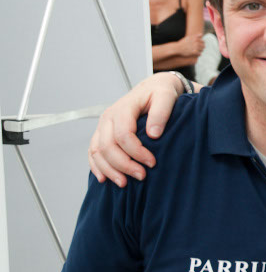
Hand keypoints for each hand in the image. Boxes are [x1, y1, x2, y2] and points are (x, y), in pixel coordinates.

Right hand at [87, 72, 184, 186]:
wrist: (153, 88)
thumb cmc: (160, 93)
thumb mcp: (166, 97)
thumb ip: (161, 113)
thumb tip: (153, 134)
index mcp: (123, 108)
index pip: (123, 135)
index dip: (136, 152)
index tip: (152, 163)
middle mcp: (109, 117)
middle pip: (107, 146)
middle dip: (123, 165)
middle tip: (141, 176)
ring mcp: (103, 126)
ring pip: (97, 151)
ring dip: (109, 170)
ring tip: (124, 183)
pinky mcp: (102, 134)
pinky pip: (93, 152)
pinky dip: (97, 166)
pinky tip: (104, 178)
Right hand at [179, 33, 204, 58]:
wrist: (177, 48)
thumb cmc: (183, 43)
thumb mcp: (189, 37)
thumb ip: (195, 36)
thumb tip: (201, 34)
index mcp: (195, 38)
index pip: (203, 41)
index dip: (201, 44)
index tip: (199, 45)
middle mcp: (196, 42)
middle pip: (203, 46)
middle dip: (201, 48)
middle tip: (199, 49)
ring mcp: (195, 47)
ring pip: (202, 50)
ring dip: (200, 51)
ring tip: (197, 51)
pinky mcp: (194, 52)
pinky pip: (199, 54)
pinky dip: (199, 54)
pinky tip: (196, 54)